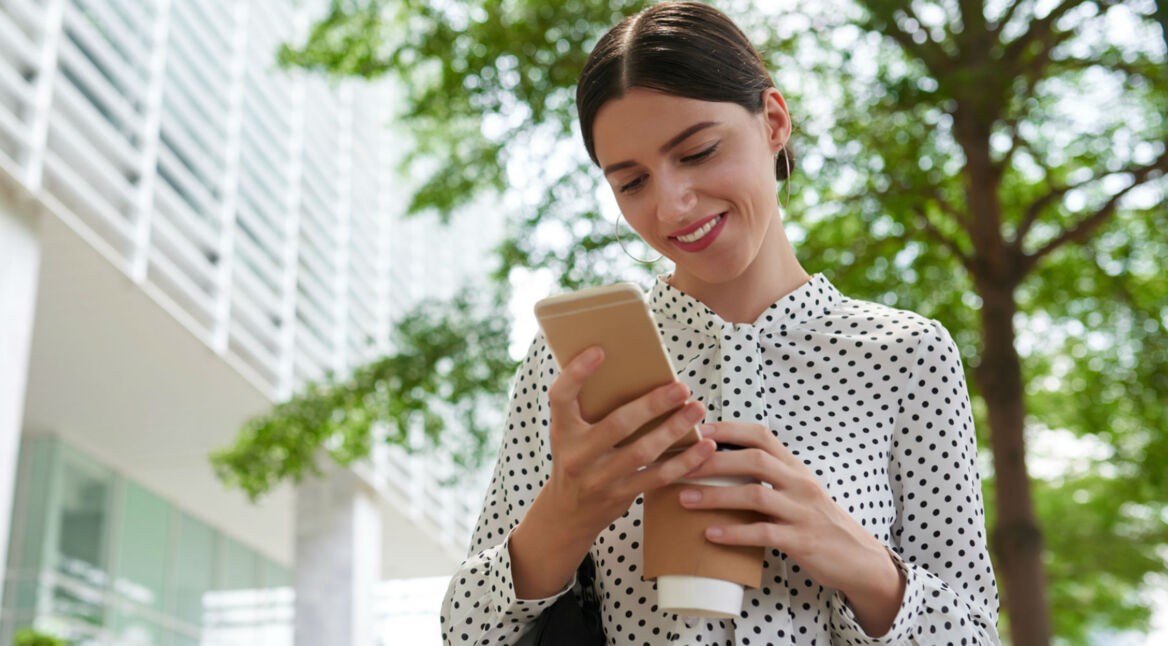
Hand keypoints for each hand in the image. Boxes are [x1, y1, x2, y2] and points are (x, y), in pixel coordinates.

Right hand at [510, 347, 716, 598]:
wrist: (566, 514)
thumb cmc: (575, 459)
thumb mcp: (568, 433)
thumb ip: (587, 407)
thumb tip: (625, 365)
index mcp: (562, 430)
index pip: (561, 397)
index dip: (577, 373)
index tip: (599, 350)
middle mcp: (578, 454)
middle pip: (617, 424)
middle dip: (653, 404)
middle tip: (681, 387)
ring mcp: (599, 478)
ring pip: (642, 451)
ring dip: (674, 429)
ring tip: (697, 409)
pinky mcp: (621, 495)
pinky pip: (658, 477)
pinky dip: (685, 462)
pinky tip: (705, 447)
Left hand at [679, 421, 904, 634]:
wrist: (858, 557)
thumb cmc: (817, 522)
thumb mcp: (797, 491)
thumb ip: (768, 477)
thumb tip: (719, 465)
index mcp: (794, 467)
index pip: (760, 435)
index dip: (727, 429)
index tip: (695, 429)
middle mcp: (800, 483)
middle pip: (753, 460)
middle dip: (712, 460)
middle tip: (678, 465)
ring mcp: (802, 511)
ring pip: (755, 495)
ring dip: (716, 496)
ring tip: (684, 499)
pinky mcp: (803, 540)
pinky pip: (764, 532)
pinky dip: (735, 533)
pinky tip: (711, 534)